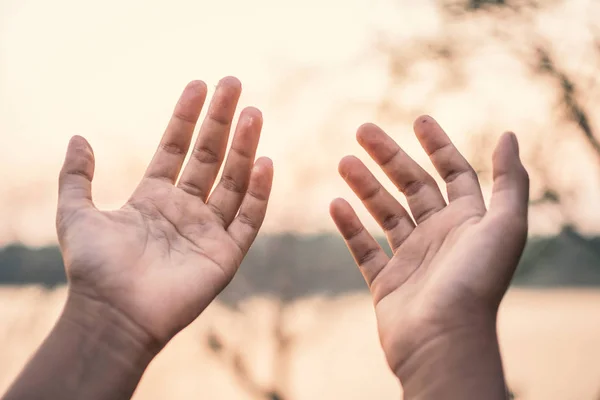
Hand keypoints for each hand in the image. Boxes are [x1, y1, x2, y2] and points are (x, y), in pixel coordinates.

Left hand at [56, 77, 272, 349]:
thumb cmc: (93, 269)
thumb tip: (79, 137)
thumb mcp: (75, 213)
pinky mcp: (226, 255)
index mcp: (154, 199)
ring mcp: (208, 231)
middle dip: (221, 121)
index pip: (176, 148)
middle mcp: (185, 211)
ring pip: (232, 181)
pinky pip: (248, 219)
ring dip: (244, 147)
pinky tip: (264, 162)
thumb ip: (77, 176)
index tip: (199, 86)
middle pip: (209, 157)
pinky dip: (257, 192)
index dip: (187, 118)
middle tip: (234, 84)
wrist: (112, 315)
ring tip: (253, 113)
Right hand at [330, 116, 527, 397]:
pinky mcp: (387, 282)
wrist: (442, 341)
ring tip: (344, 161)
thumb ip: (510, 181)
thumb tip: (508, 136)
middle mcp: (441, 237)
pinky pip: (365, 248)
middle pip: (412, 186)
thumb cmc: (475, 283)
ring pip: (385, 213)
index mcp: (469, 222)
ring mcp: (412, 259)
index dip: (439, 145)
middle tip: (362, 129)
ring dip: (365, 186)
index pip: (453, 173)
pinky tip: (335, 204)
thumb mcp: (505, 225)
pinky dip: (350, 227)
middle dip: (389, 156)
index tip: (418, 119)